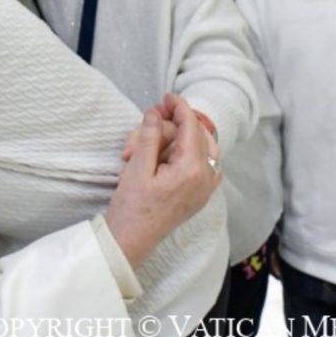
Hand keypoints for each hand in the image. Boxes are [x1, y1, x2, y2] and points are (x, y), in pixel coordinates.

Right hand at [105, 94, 220, 266]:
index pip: (191, 127)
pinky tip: (171, 153)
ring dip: (183, 138)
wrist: (130, 240)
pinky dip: (191, 153)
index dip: (180, 107)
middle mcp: (205, 179)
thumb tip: (155, 112)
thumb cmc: (131, 207)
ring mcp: (205, 189)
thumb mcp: (136, 166)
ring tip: (153, 140)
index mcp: (192, 170)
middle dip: (177, 123)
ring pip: (204, 149)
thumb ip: (149, 135)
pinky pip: (204, 165)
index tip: (167, 96)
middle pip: (198, 136)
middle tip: (153, 117)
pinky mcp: (199, 196)